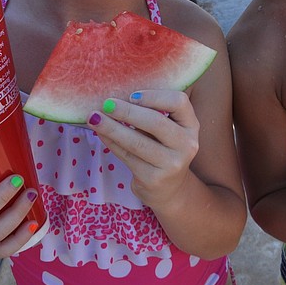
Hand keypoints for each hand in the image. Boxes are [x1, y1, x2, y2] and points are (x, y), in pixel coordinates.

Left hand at [88, 90, 199, 205]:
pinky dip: (111, 142)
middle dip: (127, 111)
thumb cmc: (164, 149)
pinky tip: (100, 133)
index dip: (154, 96)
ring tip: (94, 117)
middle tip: (107, 103)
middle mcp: (187, 144)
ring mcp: (172, 164)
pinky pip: (127, 156)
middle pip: (156, 122)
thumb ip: (155, 112)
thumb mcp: (170, 130)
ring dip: (112, 128)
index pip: (179, 102)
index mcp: (191, 126)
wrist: (170, 189)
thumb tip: (119, 95)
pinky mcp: (153, 179)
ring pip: (137, 142)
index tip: (132, 95)